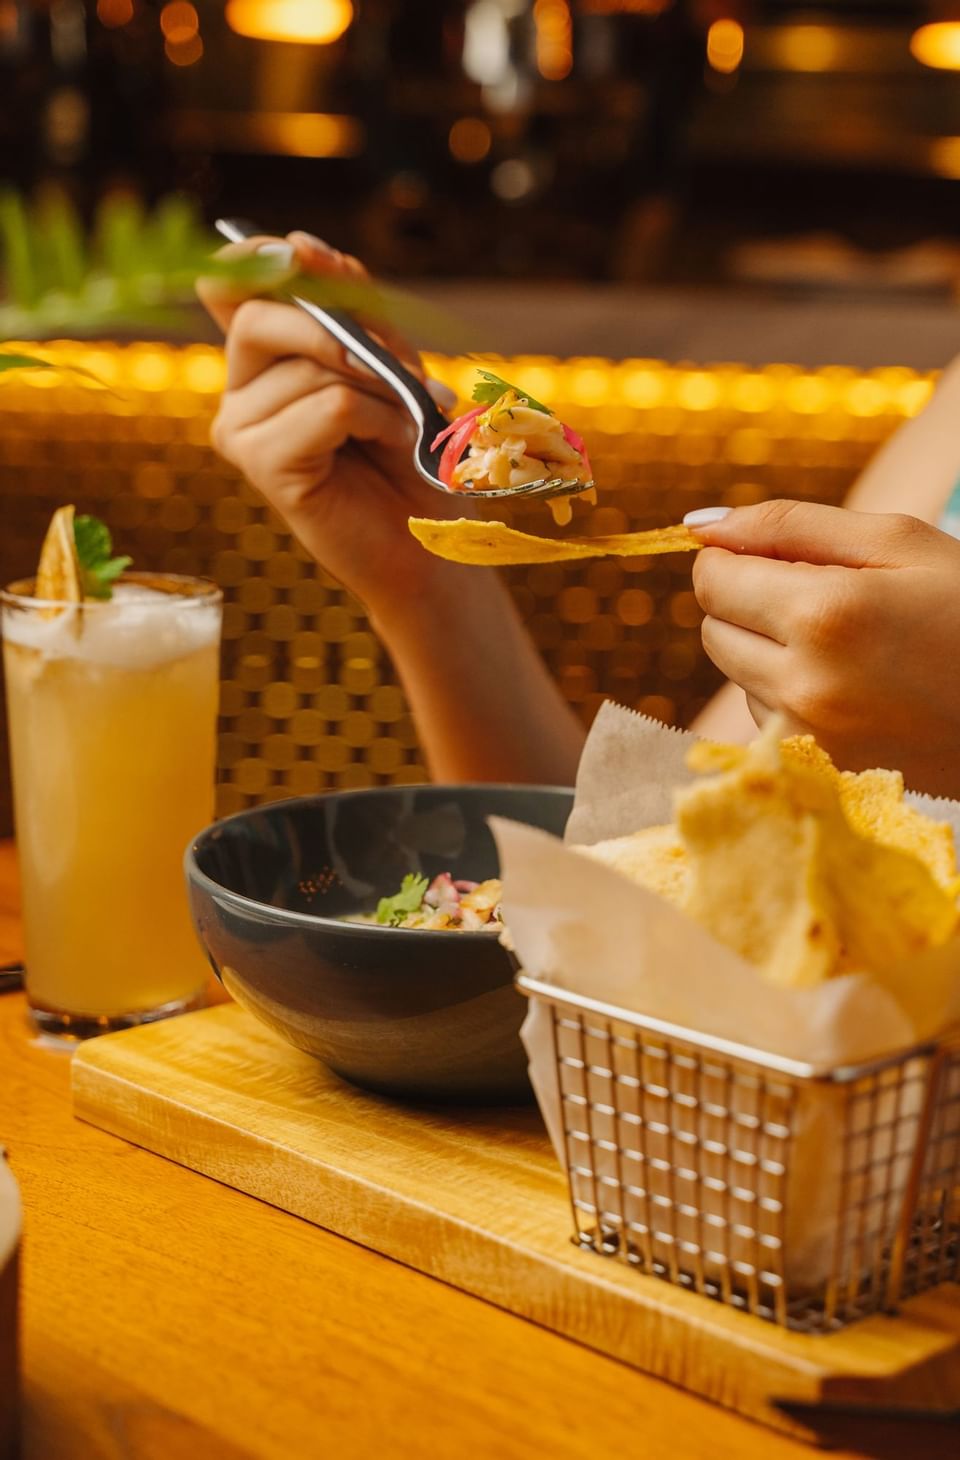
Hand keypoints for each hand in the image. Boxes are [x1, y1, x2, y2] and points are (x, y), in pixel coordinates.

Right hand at [197, 231, 462, 616]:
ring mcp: (242, 431)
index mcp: (263, 360)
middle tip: (396, 367)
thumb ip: (350, 305)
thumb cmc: (412, 452)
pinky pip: (329, 406)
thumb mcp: (389, 359)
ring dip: (382, 389)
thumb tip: (303, 247)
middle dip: (337, 329)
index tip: (303, 253)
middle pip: (258, 318)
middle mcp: (239, 392)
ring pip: (310, 367)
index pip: (228, 285)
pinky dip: (379, 418)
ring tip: (406, 426)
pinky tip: (395, 445)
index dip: (259, 258)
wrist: (430, 540)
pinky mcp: (263, 466)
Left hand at [689, 499, 959, 795]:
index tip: (780, 557)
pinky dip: (788, 693)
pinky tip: (852, 686)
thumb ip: (789, 526)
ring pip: (735, 675)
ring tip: (850, 644)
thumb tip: (698, 528)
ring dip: (768, 650)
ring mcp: (806, 736)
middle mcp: (802, 684)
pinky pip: (763, 716)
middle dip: (748, 603)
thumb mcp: (897, 542)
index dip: (736, 559)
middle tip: (824, 596)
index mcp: (822, 615)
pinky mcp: (815, 770)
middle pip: (711, 630)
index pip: (711, 580)